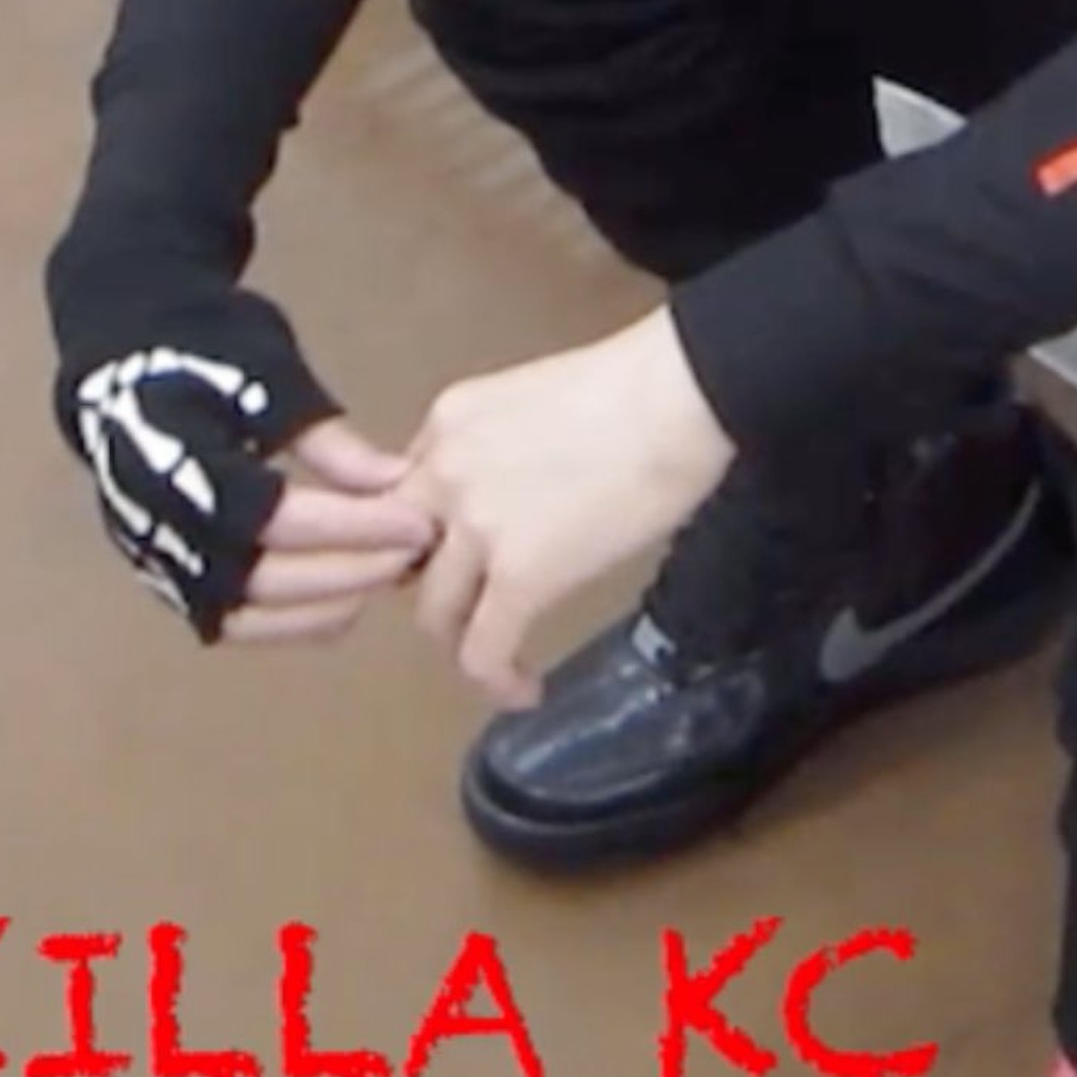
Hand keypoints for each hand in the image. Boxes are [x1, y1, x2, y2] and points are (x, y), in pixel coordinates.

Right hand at [64, 343, 423, 644]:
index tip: (418, 523)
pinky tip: (342, 602)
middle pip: (259, 577)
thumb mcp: (271, 373)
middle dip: (348, 570)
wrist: (122, 345)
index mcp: (179, 457)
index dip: (353, 527)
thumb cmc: (204, 347)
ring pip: (241, 613)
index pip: (275, 517)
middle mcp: (157, 520)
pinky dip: (285, 621)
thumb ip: (326, 438)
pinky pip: (224, 618)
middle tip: (415, 553)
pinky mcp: (161, 570)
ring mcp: (152, 553)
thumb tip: (394, 483)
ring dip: (320, 606)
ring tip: (384, 576)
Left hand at [402, 309, 738, 709]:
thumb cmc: (637, 386)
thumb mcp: (535, 396)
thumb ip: (502, 445)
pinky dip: (496, 682)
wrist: (675, 396)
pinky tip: (524, 690)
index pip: (405, 495)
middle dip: (431, 587)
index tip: (458, 557)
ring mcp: (475, 528)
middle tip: (473, 604)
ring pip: (433, 612)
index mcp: (449, 422)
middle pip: (401, 556)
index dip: (429, 533)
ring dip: (461, 640)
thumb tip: (522, 490)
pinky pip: (481, 651)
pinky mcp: (518, 576)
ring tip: (498, 656)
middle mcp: (444, 474)